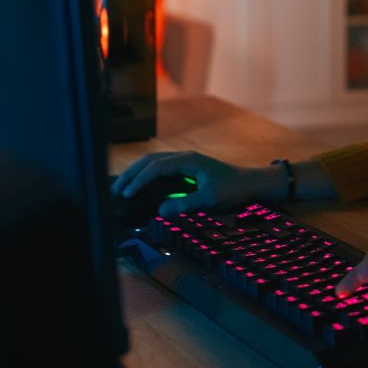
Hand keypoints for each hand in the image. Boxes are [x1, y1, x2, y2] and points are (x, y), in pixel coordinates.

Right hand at [112, 151, 279, 215]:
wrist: (251, 183)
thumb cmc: (233, 189)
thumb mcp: (211, 199)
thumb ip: (186, 204)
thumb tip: (161, 210)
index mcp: (188, 161)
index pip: (156, 167)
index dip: (139, 180)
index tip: (126, 193)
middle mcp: (184, 157)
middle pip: (150, 160)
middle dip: (131, 174)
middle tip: (115, 190)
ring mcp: (185, 161)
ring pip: (154, 162)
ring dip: (137, 173)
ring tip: (122, 187)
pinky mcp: (187, 168)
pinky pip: (161, 168)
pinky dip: (147, 175)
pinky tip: (139, 186)